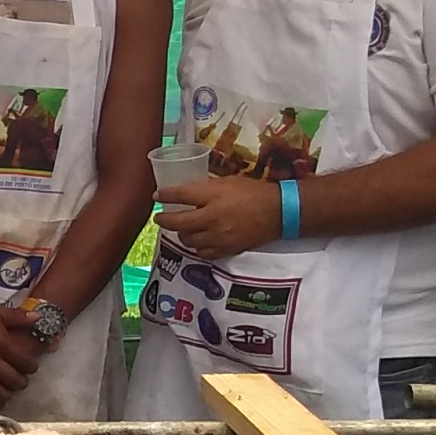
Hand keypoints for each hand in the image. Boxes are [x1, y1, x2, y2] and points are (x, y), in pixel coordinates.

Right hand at [0, 292, 41, 402]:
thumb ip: (18, 317)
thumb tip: (38, 317)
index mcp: (1, 342)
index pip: (23, 362)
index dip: (31, 367)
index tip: (31, 367)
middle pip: (11, 380)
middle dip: (20, 383)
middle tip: (21, 381)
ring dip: (4, 394)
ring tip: (7, 392)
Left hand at [160, 177, 283, 259]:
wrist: (278, 212)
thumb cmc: (254, 192)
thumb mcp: (229, 182)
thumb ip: (207, 188)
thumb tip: (188, 190)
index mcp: (212, 196)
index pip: (180, 195)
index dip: (165, 195)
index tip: (157, 195)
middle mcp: (211, 217)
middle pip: (178, 223)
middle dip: (164, 220)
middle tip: (160, 218)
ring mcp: (217, 236)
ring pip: (187, 240)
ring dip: (181, 234)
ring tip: (181, 229)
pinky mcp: (225, 249)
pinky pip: (202, 252)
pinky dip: (196, 247)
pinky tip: (198, 241)